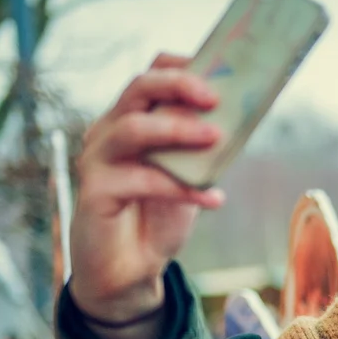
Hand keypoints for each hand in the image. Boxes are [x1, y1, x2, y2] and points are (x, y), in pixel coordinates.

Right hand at [69, 53, 223, 338]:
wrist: (128, 270)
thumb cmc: (156, 217)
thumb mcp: (187, 175)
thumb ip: (201, 149)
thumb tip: (241, 119)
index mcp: (129, 121)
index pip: (148, 77)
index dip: (179, 68)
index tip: (218, 73)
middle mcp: (107, 132)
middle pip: (137, 89)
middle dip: (178, 86)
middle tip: (215, 98)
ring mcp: (97, 161)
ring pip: (132, 129)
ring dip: (177, 130)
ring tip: (215, 139)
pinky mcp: (95, 193)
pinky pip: (140, 180)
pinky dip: (181, 188)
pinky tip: (214, 198)